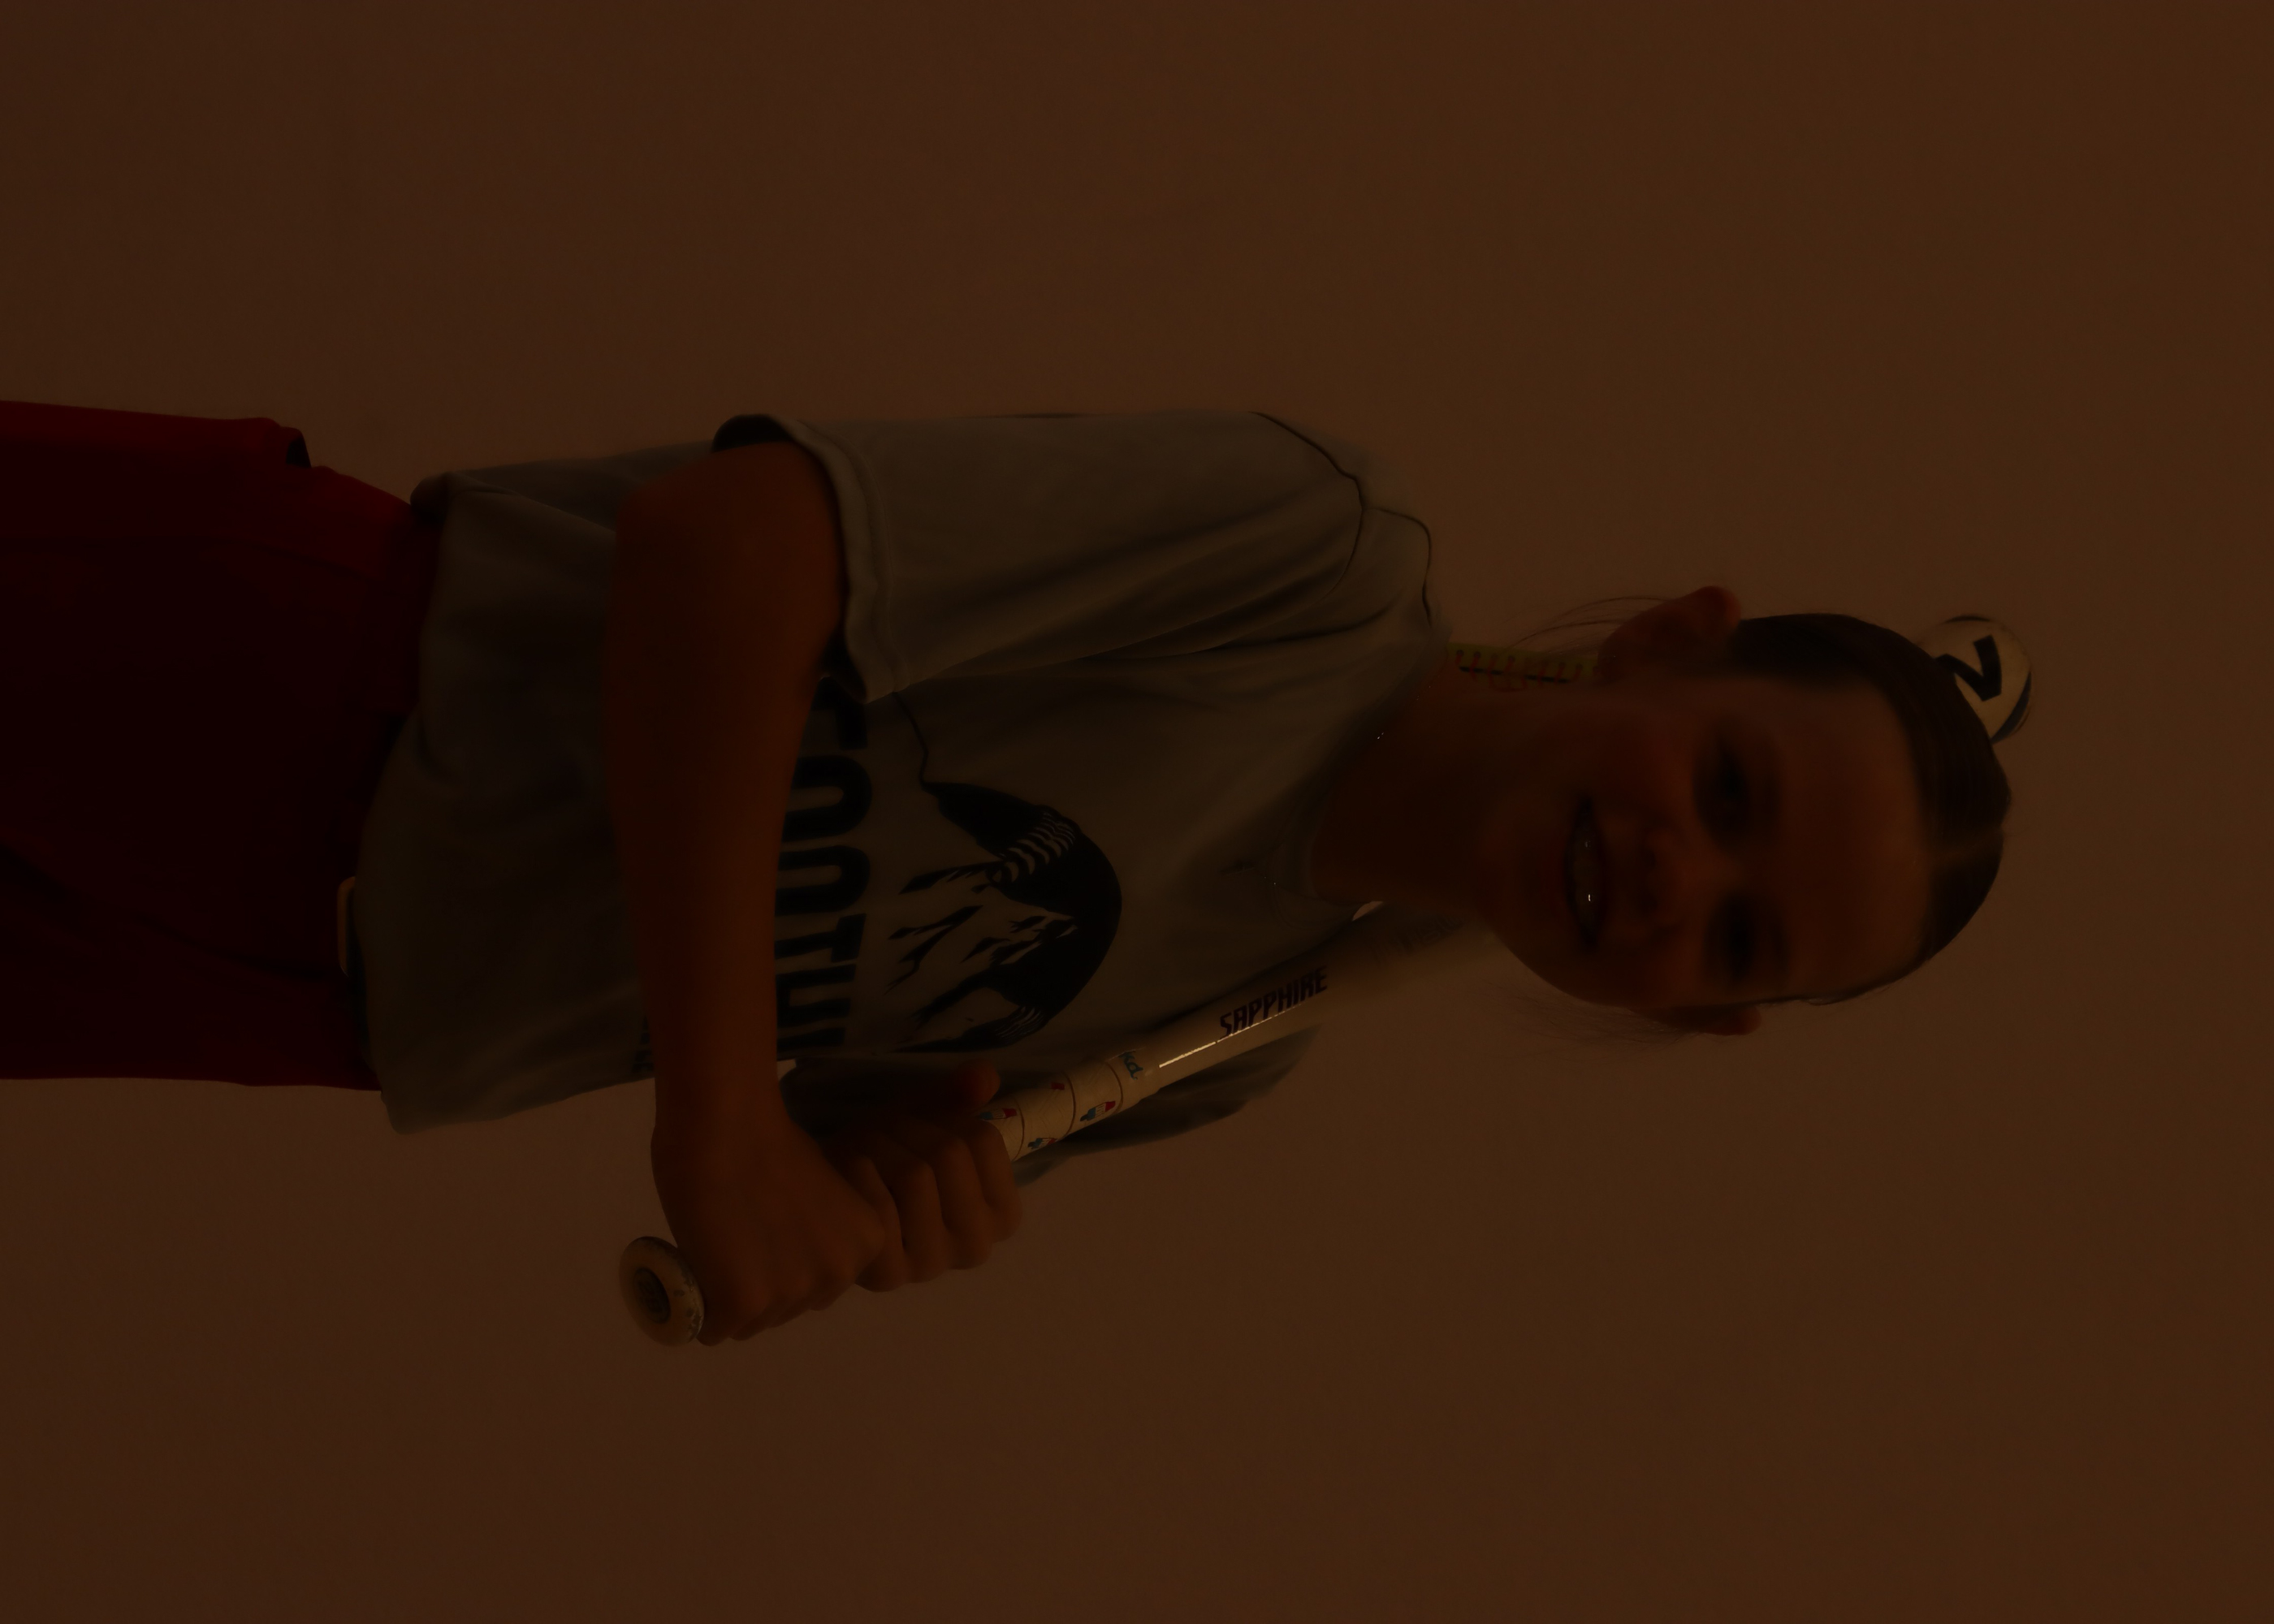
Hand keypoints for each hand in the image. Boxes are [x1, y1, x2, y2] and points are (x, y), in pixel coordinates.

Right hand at [650, 1080, 889, 1342]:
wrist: (727, 1123)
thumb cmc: (766, 1140)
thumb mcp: (821, 1194)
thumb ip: (815, 1232)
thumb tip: (787, 1254)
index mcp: (865, 1245)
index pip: (820, 1288)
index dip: (784, 1266)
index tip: (763, 1234)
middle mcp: (838, 1276)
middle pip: (788, 1310)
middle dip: (758, 1285)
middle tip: (732, 1241)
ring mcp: (792, 1293)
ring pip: (750, 1323)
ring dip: (727, 1297)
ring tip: (712, 1248)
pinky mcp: (745, 1302)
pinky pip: (713, 1329)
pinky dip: (696, 1308)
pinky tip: (691, 1270)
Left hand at [825, 1060, 1023, 1291]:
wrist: (828, 1200)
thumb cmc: (886, 1161)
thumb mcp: (925, 1122)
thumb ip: (957, 1096)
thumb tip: (984, 1074)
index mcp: (1001, 1214)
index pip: (984, 1140)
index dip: (944, 1117)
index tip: (918, 1122)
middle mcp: (977, 1246)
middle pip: (950, 1154)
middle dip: (908, 1127)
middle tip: (881, 1129)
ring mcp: (934, 1265)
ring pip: (915, 1175)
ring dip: (880, 1146)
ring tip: (863, 1146)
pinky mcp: (889, 1274)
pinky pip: (879, 1205)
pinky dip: (858, 1174)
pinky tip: (846, 1174)